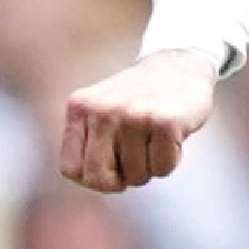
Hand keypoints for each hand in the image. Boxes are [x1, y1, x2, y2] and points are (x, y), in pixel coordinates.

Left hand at [59, 49, 216, 192]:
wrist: (178, 66)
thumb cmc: (135, 100)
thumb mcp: (98, 110)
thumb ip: (86, 141)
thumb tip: (89, 182)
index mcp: (79, 107)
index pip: (71, 169)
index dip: (91, 179)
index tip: (109, 169)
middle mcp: (102, 110)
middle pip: (99, 179)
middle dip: (119, 182)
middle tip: (132, 164)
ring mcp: (133, 115)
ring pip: (136, 176)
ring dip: (149, 167)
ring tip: (152, 139)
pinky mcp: (165, 122)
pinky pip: (163, 168)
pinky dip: (170, 161)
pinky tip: (170, 137)